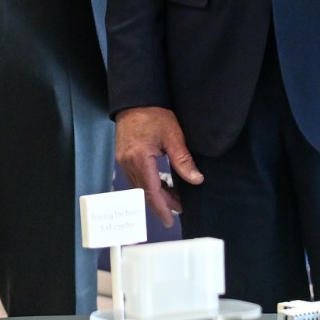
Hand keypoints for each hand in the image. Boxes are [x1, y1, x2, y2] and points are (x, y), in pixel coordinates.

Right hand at [115, 106, 203, 226]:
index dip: (162, 208)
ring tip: (173, 197)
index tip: (169, 220)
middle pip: (144, 192)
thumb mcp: (173, 136)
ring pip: (139, 186)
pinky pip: (136, 177)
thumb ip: (183, 160)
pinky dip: (149, 184)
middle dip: (161, 203)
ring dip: (155, 194)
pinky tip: (162, 184)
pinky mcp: (124, 156)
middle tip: (178, 209)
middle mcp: (128, 162)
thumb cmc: (154, 113)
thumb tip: (196, 179)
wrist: (136, 99)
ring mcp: (123, 160)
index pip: (151, 191)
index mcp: (140, 158)